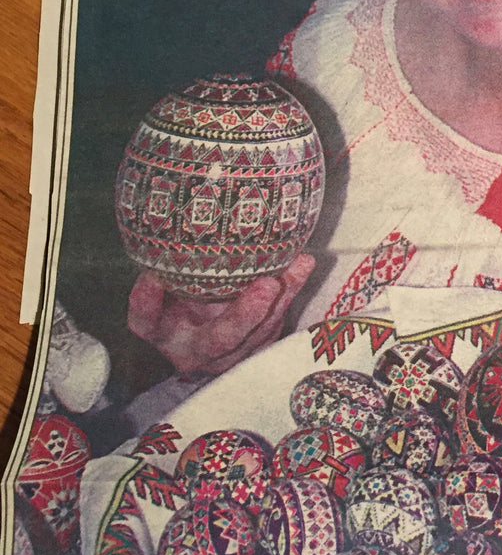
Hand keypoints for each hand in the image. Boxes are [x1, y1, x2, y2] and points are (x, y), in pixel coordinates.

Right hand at [127, 252, 314, 375]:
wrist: (210, 323)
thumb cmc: (184, 290)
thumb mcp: (175, 277)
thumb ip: (174, 256)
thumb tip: (178, 199)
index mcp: (163, 331)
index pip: (146, 322)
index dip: (146, 305)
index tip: (150, 279)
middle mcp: (193, 348)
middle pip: (217, 341)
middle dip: (244, 316)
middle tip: (267, 285)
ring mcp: (227, 356)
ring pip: (256, 336)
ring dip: (279, 303)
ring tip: (295, 268)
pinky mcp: (254, 352)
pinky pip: (277, 327)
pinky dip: (291, 294)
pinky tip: (302, 266)